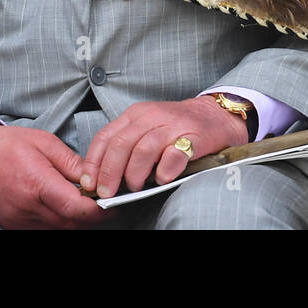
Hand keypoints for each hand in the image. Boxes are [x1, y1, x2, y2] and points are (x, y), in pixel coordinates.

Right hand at [0, 119, 108, 228]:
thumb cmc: (6, 145)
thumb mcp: (45, 142)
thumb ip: (72, 163)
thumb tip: (94, 179)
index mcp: (36, 184)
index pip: (75, 208)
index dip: (99, 209)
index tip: (113, 203)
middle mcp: (26, 208)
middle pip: (70, 224)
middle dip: (92, 217)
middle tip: (106, 204)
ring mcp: (17, 220)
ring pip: (58, 230)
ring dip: (75, 221)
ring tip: (85, 203)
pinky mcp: (12, 225)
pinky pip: (43, 230)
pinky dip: (58, 222)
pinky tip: (63, 207)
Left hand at [81, 98, 247, 199]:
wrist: (217, 115)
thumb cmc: (177, 127)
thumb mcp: (146, 128)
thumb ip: (127, 146)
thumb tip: (102, 177)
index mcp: (136, 114)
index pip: (105, 137)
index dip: (94, 162)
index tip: (90, 183)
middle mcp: (152, 116)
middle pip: (121, 144)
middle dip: (110, 172)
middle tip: (108, 193)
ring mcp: (174, 125)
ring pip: (144, 149)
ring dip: (135, 174)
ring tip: (135, 188)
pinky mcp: (195, 137)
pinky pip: (175, 154)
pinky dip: (165, 170)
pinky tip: (162, 179)